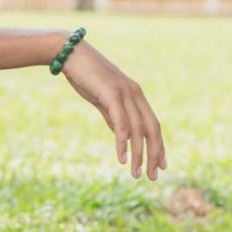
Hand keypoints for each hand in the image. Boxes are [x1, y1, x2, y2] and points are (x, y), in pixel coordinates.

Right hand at [58, 41, 166, 180]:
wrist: (70, 54)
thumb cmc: (85, 76)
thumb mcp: (103, 99)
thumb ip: (114, 115)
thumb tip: (122, 135)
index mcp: (135, 95)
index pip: (153, 125)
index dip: (159, 146)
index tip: (160, 166)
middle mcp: (135, 94)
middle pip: (152, 130)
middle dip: (154, 155)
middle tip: (152, 176)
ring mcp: (125, 93)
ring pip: (138, 130)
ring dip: (139, 154)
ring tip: (136, 174)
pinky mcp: (112, 94)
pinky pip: (122, 123)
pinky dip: (123, 142)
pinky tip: (122, 158)